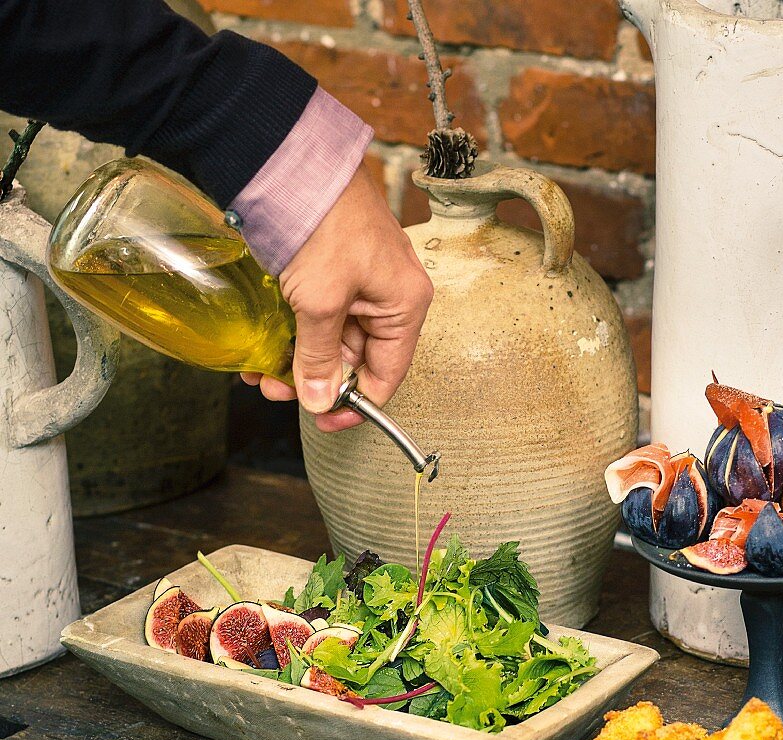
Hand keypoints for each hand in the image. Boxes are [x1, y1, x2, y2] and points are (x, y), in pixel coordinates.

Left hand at [242, 161, 433, 430]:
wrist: (291, 159)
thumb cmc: (322, 224)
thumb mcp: (320, 302)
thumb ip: (320, 357)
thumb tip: (321, 402)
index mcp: (404, 305)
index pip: (387, 375)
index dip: (355, 404)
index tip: (323, 420)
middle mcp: (388, 296)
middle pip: (355, 359)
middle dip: (315, 379)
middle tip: (275, 390)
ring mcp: (359, 281)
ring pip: (331, 339)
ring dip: (297, 360)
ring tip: (260, 371)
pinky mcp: (331, 269)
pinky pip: (316, 315)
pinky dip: (292, 334)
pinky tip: (264, 346)